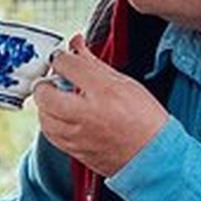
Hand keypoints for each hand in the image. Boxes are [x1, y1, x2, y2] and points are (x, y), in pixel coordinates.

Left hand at [31, 34, 167, 176]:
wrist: (156, 156)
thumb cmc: (146, 120)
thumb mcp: (125, 83)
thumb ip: (94, 63)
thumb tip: (76, 45)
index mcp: (104, 92)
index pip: (65, 64)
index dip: (60, 57)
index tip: (63, 58)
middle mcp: (87, 115)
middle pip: (45, 93)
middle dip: (45, 82)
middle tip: (55, 80)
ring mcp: (78, 136)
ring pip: (43, 116)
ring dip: (46, 103)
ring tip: (59, 99)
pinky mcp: (75, 151)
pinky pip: (50, 135)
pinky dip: (51, 122)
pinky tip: (62, 117)